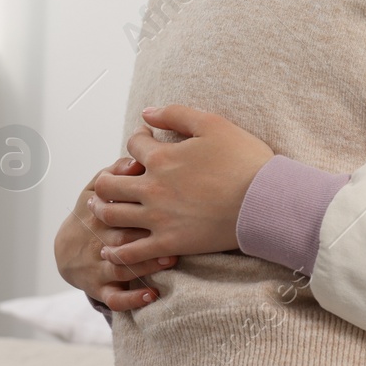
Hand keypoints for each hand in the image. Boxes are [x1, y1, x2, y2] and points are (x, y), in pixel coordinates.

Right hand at [53, 158, 176, 311]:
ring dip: (145, 266)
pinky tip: (152, 295)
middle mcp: (98, 242)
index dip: (137, 206)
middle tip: (176, 234)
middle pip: (121, 239)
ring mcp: (98, 267)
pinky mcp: (98, 288)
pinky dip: (132, 299)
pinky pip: (114, 298)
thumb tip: (135, 159)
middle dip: (145, 238)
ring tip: (169, 260)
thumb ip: (115, 172)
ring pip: (121, 268)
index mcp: (99, 215)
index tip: (167, 201)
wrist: (66, 249)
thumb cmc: (92, 212)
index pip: (116, 209)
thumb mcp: (96, 189)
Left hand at [91, 104, 274, 265]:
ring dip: (101, 211)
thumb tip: (147, 113)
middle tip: (109, 180)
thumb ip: (177, 114)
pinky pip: (131, 252)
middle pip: (110, 184)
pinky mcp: (169, 243)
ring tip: (99, 208)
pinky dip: (116, 252)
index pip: (134, 145)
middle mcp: (152, 188)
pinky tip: (110, 251)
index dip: (137, 140)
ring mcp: (158, 218)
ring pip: (112, 216)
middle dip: (106, 179)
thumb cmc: (245, 160)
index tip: (144, 142)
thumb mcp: (214, 124)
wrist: (265, 200)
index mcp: (162, 158)